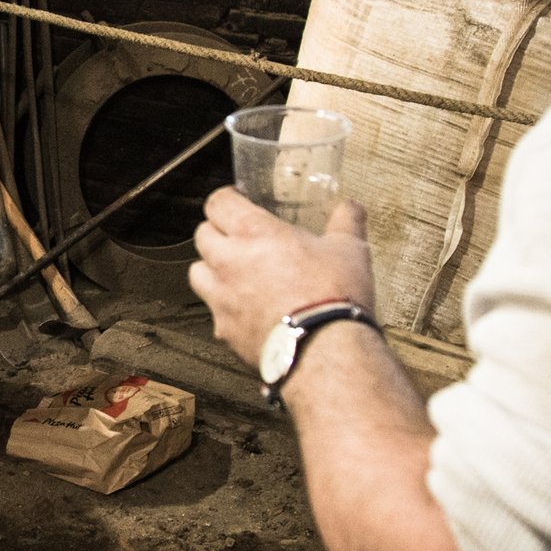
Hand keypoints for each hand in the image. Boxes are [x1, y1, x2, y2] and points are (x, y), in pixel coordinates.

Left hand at [190, 187, 378, 366]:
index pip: (218, 203)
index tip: (236, 201)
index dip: (226, 200)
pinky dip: (226, 310)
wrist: (325, 350)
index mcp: (253, 232)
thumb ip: (345, 223)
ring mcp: (221, 298)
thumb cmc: (333, 294)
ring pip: (198, 274)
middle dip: (217, 233)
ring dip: (211, 270)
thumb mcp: (348, 249)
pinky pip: (214, 313)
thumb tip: (351, 208)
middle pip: (202, 236)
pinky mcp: (224, 331)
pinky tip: (247, 313)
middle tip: (237, 238)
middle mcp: (228, 262)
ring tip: (234, 275)